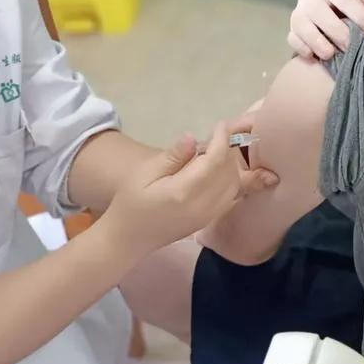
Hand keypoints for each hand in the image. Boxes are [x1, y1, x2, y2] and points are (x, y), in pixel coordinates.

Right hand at [104, 123, 277, 259]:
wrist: (129, 239)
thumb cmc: (131, 202)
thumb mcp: (145, 174)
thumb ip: (172, 157)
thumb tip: (192, 137)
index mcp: (184, 191)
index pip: (215, 160)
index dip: (221, 140)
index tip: (220, 125)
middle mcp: (202, 205)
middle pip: (229, 172)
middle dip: (227, 151)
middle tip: (215, 137)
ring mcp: (208, 216)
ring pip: (234, 185)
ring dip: (231, 165)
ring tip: (216, 151)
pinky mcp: (209, 221)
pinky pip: (231, 197)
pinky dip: (231, 180)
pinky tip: (219, 170)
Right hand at [289, 0, 363, 59]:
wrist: (335, 24)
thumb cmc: (353, 12)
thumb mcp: (363, 2)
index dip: (360, 14)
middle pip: (318, 9)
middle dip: (336, 29)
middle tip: (352, 45)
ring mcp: (298, 14)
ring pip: (301, 24)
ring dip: (316, 40)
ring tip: (330, 55)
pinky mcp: (292, 32)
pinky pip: (292, 39)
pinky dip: (302, 48)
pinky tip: (313, 57)